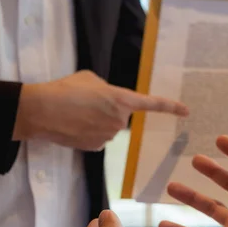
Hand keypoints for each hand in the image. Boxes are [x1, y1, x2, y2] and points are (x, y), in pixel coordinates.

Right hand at [14, 70, 188, 149]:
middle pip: (121, 116)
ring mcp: (109, 136)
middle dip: (108, 110)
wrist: (41, 110)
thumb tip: (108, 100)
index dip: (170, 107)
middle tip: (86, 103)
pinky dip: (89, 133)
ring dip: (96, 121)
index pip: (152, 104)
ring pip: (108, 128)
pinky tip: (74, 126)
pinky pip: (98, 138)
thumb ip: (107, 89)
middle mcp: (120, 120)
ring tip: (76, 113)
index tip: (186, 112)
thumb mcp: (90, 79)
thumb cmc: (65, 89)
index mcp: (122, 99)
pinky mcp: (97, 147)